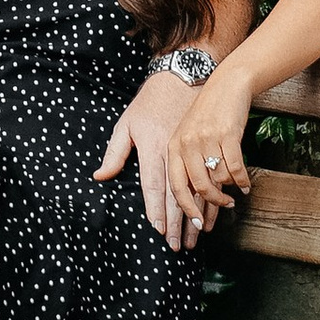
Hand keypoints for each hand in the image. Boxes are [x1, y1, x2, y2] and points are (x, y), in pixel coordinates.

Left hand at [94, 67, 230, 246]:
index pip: (152, 185)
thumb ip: (115, 152)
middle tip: (177, 245)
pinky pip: (217, 174)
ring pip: (197, 187)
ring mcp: (195, 146)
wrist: (186, 74)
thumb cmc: (152, 100)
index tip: (158, 229)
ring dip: (199, 213)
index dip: (155, 209)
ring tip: (198, 235)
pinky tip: (219, 210)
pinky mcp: (213, 141)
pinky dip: (218, 194)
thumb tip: (99, 176)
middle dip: (176, 221)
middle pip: (175, 192)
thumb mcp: (127, 122)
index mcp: (151, 146)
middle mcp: (173, 149)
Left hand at [165, 70, 255, 230]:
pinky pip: (236, 168)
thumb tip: (195, 199)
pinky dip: (242, 181)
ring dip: (229, 189)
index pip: (176, 186)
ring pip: (220, 179)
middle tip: (223, 209)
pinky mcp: (228, 134)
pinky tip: (245, 185)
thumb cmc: (207, 114)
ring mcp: (207, 138)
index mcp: (174, 146)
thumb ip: (187, 165)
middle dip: (213, 205)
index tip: (196, 225)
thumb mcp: (187, 136)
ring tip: (234, 193)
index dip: (186, 209)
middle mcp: (187, 143)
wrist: (226, 84)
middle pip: (200, 187)